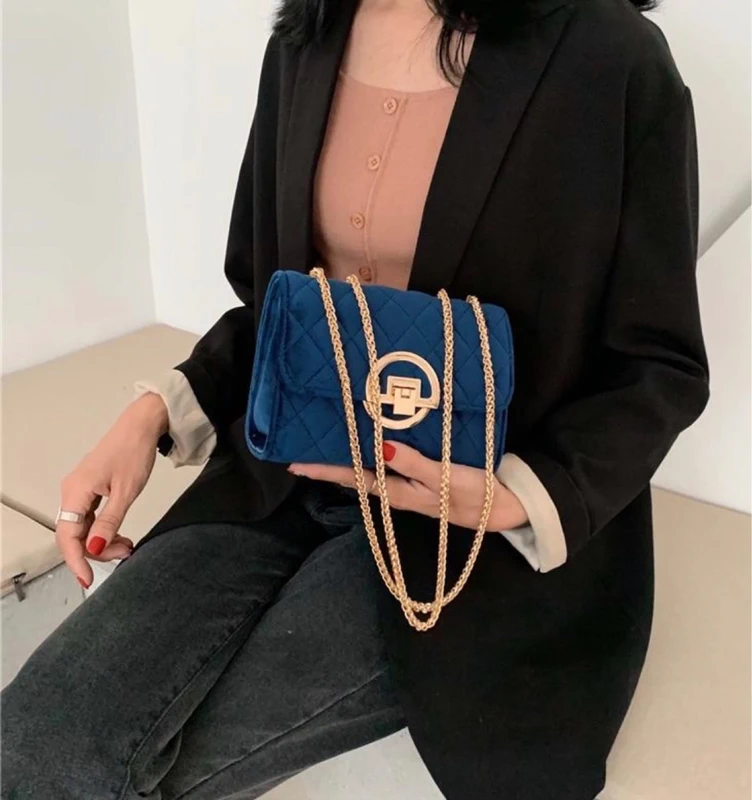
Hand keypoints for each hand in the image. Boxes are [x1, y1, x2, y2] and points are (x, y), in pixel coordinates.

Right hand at [57, 393, 167, 587]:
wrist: (141, 426)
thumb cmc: (134, 451)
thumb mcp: (126, 492)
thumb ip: (110, 522)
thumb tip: (94, 547)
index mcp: (76, 491)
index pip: (67, 536)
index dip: (76, 561)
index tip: (88, 579)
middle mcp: (72, 491)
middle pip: (75, 534)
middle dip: (97, 550)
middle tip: (124, 554)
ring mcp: (81, 489)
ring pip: (84, 527)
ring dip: (103, 541)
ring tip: (127, 546)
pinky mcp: (91, 488)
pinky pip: (90, 517)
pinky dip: (104, 529)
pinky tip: (120, 535)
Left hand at [289, 441, 528, 531]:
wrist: (501, 509)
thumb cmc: (473, 493)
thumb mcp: (444, 477)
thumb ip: (412, 463)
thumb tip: (378, 448)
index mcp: (397, 492)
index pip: (352, 478)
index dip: (324, 470)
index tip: (295, 465)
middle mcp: (396, 491)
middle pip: (353, 477)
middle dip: (327, 468)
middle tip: (298, 458)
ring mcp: (407, 487)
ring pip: (367, 473)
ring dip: (344, 463)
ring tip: (323, 451)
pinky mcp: (420, 480)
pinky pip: (385, 468)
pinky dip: (368, 458)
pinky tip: (366, 449)